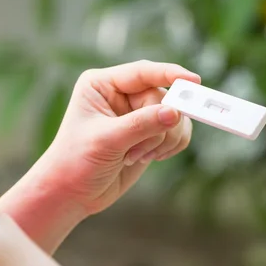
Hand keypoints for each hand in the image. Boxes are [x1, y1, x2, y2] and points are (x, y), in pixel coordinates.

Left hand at [38, 60, 200, 214]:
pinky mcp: (149, 133)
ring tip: (136, 156)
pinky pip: (177, 131)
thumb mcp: (107, 140)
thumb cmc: (76, 161)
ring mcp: (136, 114)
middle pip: (162, 97)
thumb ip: (141, 125)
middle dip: (157, 126)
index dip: (170, 74)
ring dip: (164, 139)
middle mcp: (121, 94)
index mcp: (102, 84)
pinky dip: (170, 146)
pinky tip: (147, 158)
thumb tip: (176, 113)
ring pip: (175, 115)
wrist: (72, 193)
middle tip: (141, 150)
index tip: (193, 81)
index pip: (142, 73)